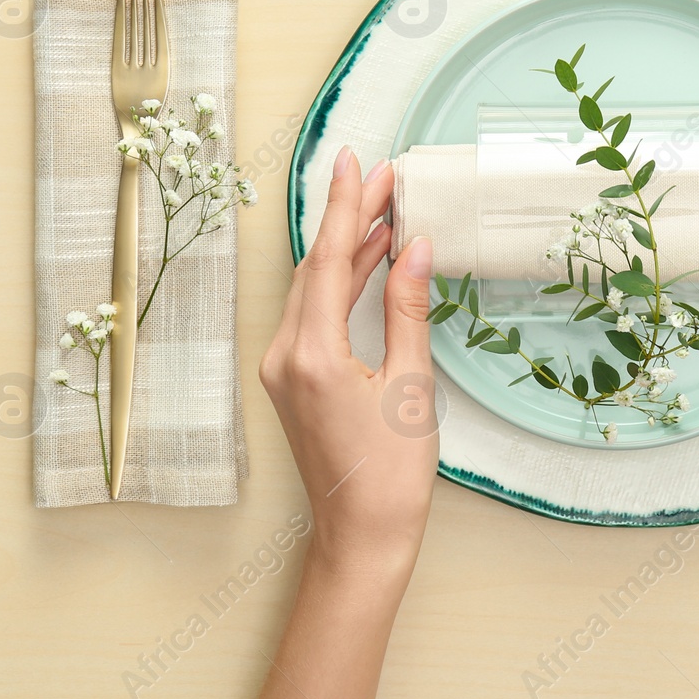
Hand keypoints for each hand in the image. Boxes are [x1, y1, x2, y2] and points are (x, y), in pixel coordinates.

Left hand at [258, 147, 436, 570]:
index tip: (357, 161)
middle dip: (350, 218)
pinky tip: (371, 261)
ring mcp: (283, 368)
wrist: (362, 536)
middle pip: (318, 267)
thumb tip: (416, 247)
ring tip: (385, 208)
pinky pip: (314, 313)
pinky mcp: (293, 380)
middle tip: (386, 177)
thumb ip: (409, 310)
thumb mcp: (410, 386)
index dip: (346, 206)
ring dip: (348, 247)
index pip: (330, 260)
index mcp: (311, 354)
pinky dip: (343, 282)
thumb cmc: (391, 475)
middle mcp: (285, 355)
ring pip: (314, 288)